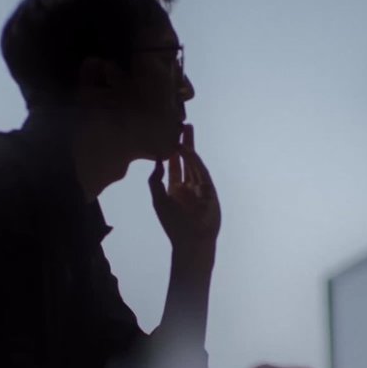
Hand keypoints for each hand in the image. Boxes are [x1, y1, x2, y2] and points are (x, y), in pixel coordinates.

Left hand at [148, 124, 220, 253]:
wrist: (190, 241)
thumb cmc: (173, 224)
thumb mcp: (158, 200)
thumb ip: (155, 180)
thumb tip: (157, 162)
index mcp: (177, 190)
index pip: (175, 166)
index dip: (173, 152)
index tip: (170, 137)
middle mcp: (190, 187)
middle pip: (188, 161)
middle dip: (186, 144)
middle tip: (184, 126)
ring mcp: (201, 188)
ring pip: (195, 163)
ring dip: (191, 148)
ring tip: (187, 131)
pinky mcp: (210, 191)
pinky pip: (202, 173)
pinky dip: (196, 161)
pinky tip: (189, 150)